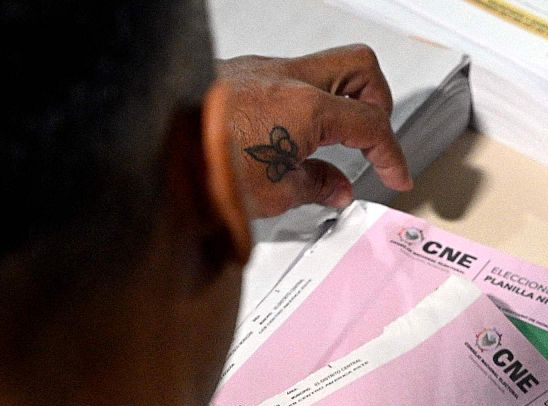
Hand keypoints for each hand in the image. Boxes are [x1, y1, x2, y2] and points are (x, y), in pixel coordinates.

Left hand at [211, 45, 412, 219]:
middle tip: (373, 138)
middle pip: (361, 68)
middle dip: (377, 103)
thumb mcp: (275, 194)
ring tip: (333, 142)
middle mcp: (287, 78)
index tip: (395, 172)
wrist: (152, 154)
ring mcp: (262, 70)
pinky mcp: (240, 75)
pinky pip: (289, 79)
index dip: (392, 154)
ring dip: (339, 101)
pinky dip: (304, 104)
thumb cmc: (203, 169)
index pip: (372, 125)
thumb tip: (336, 188)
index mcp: (306, 108)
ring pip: (324, 68)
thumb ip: (317, 186)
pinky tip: (293, 138)